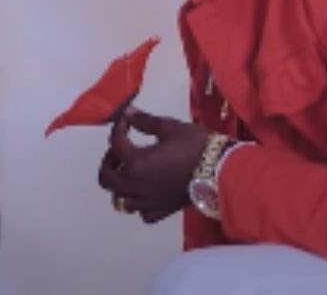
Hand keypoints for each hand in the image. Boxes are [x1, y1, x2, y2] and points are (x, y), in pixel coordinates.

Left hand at [98, 108, 212, 223]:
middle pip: (106, 178)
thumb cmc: (196, 146)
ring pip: (120, 199)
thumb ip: (145, 122)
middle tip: (120, 149)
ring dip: (120, 184)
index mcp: (135, 163)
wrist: (221, 169)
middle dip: (109, 161)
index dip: (119, 128)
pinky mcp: (161, 212)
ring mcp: (147, 202)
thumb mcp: (169, 127)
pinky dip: (139, 203)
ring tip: (131, 171)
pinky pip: (141, 212)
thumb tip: (130, 113)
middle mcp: (135, 185)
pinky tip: (147, 191)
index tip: (127, 121)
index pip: (115, 144)